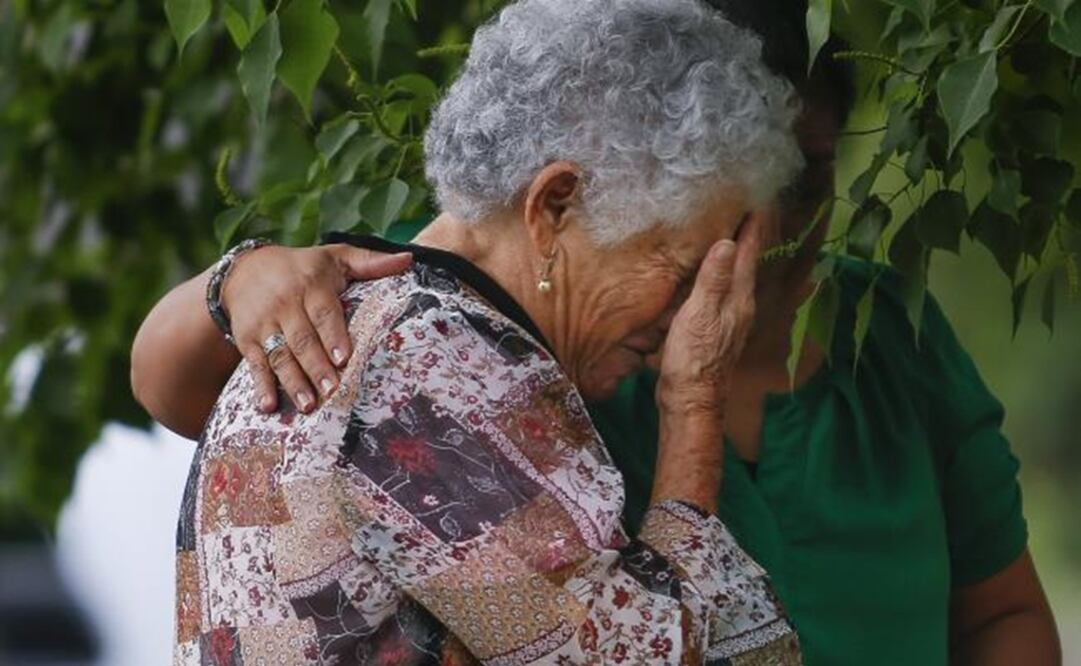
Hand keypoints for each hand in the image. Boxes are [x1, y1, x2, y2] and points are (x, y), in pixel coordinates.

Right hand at [222, 244, 411, 412]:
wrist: (244, 269)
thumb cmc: (303, 267)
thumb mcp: (335, 258)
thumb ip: (371, 262)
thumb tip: (409, 259)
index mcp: (311, 284)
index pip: (323, 312)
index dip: (333, 336)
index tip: (344, 358)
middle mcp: (285, 303)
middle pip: (302, 339)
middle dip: (316, 366)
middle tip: (332, 390)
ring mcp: (263, 323)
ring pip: (279, 354)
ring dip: (292, 381)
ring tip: (308, 404)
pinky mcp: (246, 339)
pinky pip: (254, 364)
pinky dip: (260, 385)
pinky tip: (267, 406)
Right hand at [650, 213, 764, 512]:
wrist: (691, 400)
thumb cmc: (693, 359)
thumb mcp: (698, 315)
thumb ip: (712, 280)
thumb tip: (726, 242)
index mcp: (738, 299)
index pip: (748, 255)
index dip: (752, 228)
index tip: (759, 201)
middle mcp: (741, 307)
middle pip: (748, 264)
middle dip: (750, 237)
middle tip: (751, 209)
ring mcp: (731, 320)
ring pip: (738, 279)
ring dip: (738, 256)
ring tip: (735, 234)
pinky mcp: (718, 330)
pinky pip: (725, 292)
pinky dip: (723, 275)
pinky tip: (715, 275)